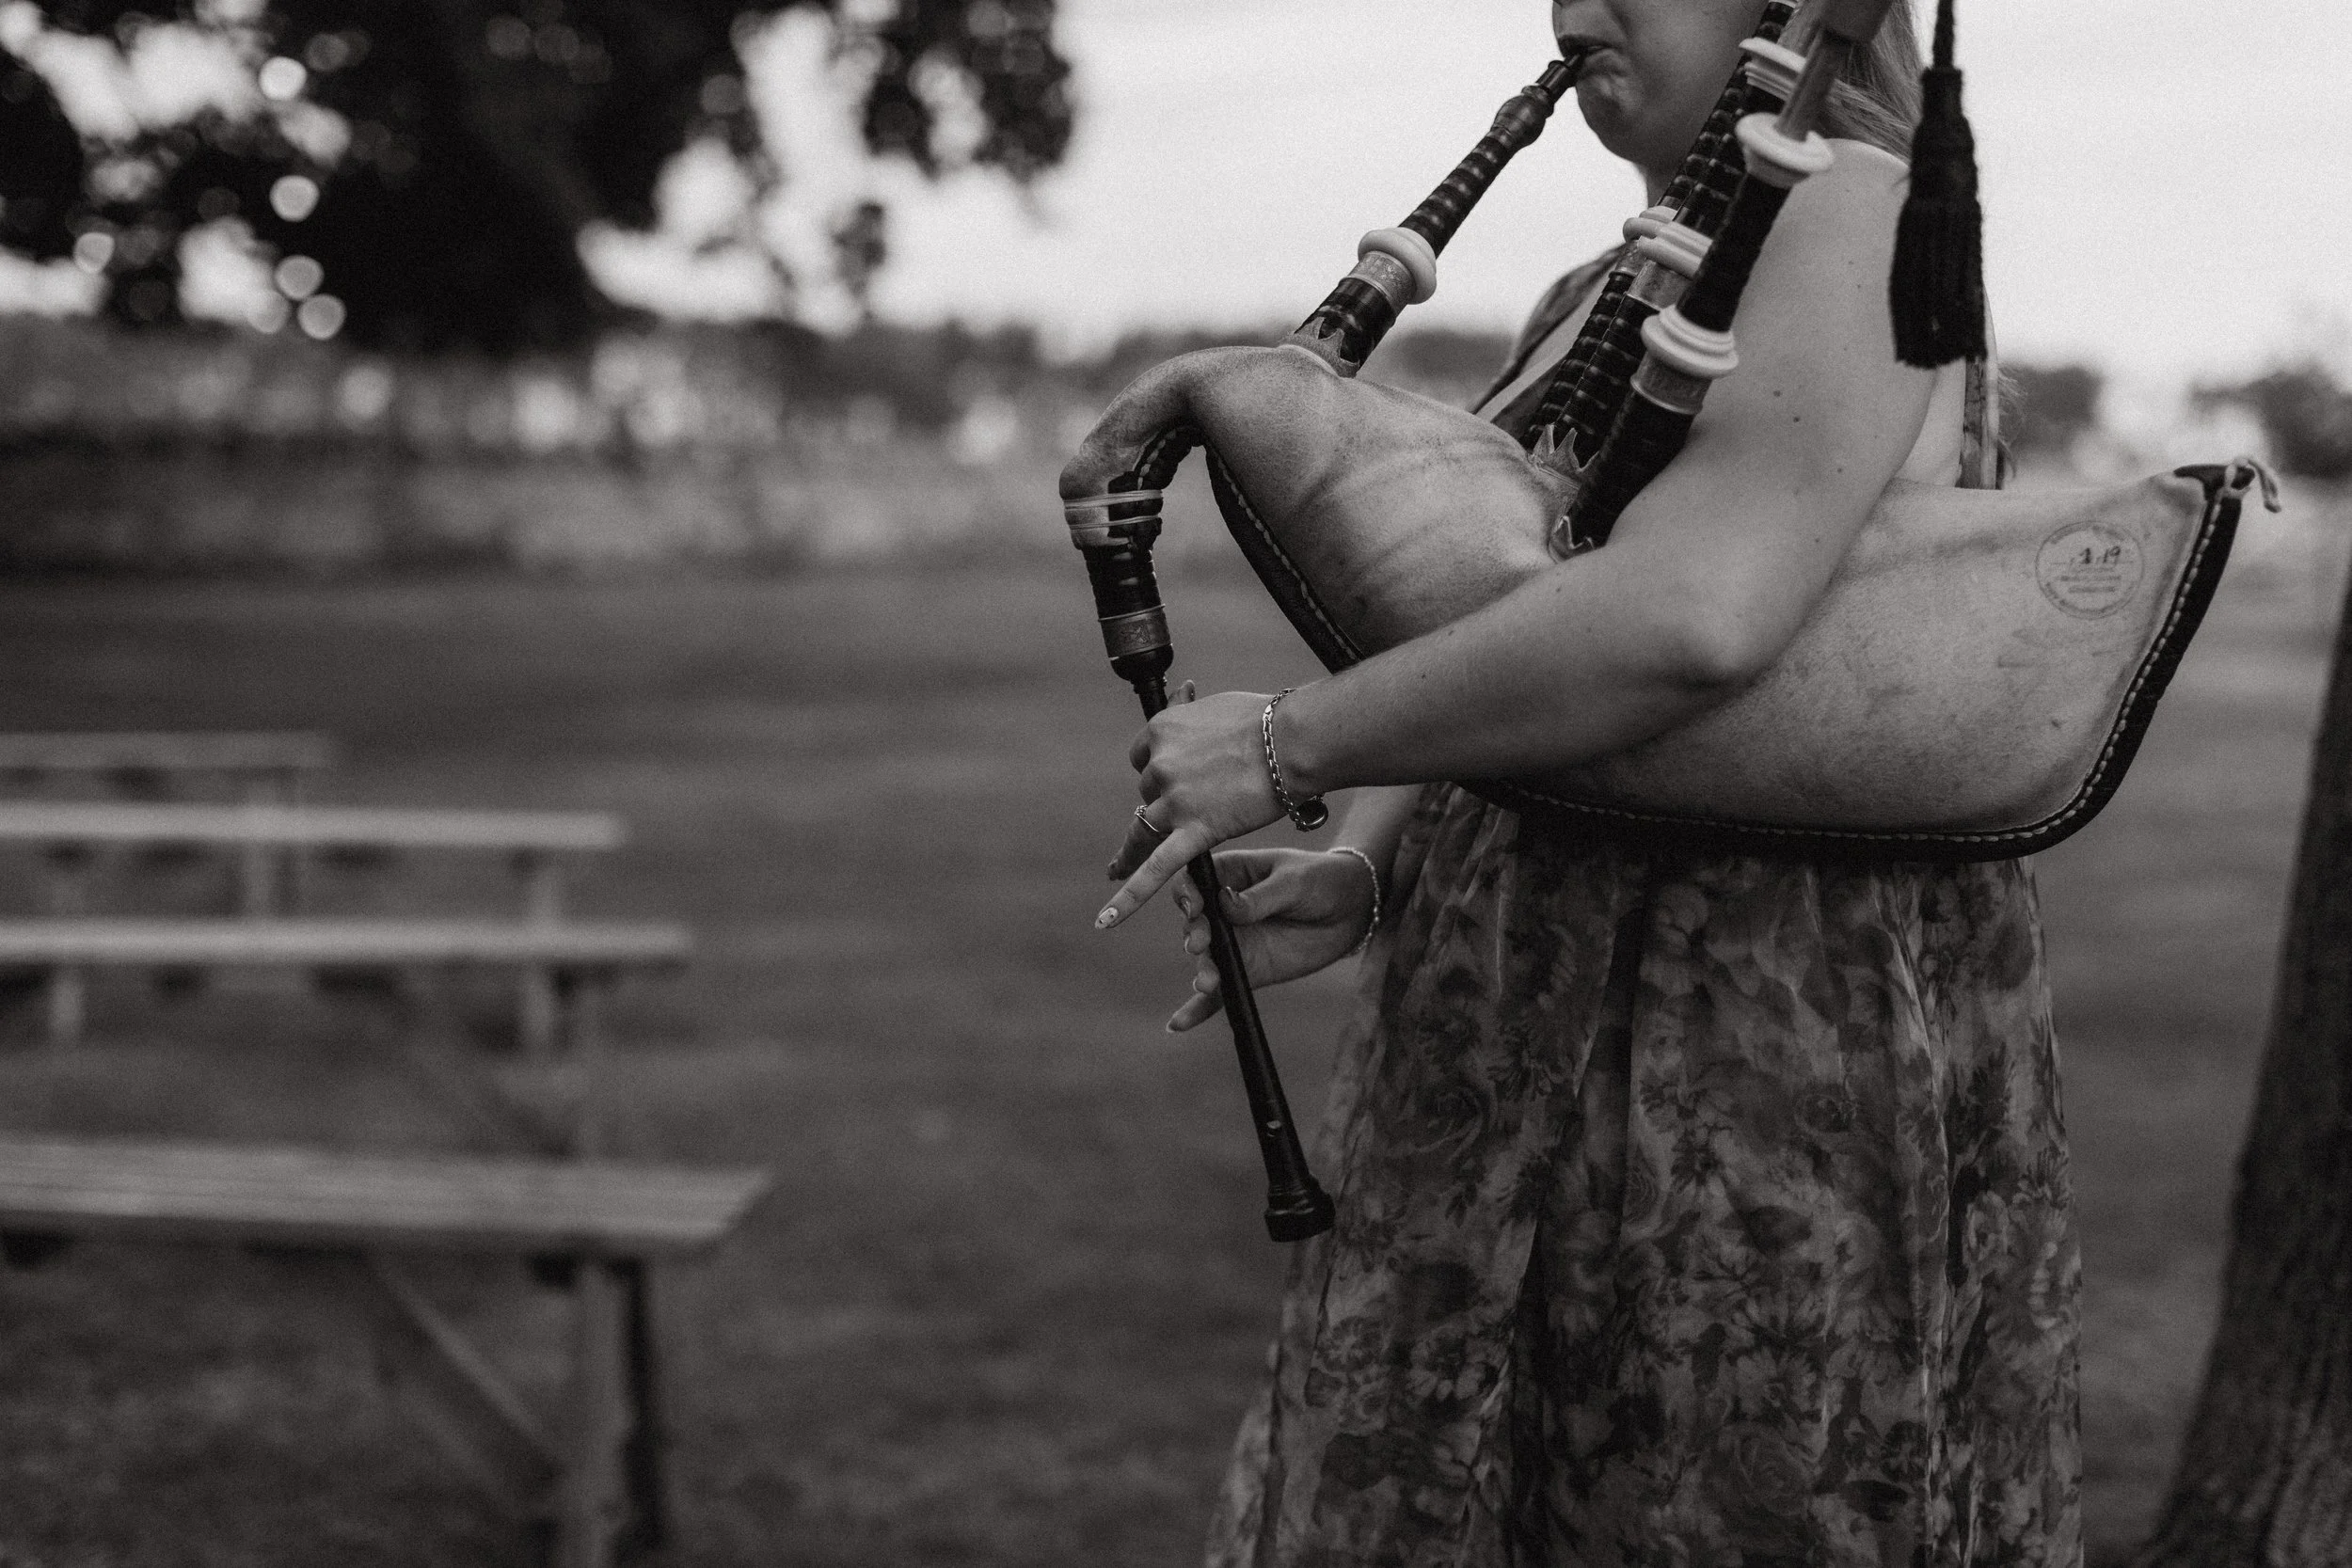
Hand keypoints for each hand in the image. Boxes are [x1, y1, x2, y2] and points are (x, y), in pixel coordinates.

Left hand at [1097, 685, 1287, 928]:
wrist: (1293, 741)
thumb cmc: (1265, 720)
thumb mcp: (1215, 708)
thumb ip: (1191, 714)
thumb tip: (1183, 697)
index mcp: (1159, 730)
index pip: (1144, 758)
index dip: (1165, 767)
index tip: (1186, 770)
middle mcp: (1158, 766)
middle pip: (1149, 794)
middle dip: (1173, 798)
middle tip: (1211, 794)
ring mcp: (1173, 801)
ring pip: (1149, 827)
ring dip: (1155, 835)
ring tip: (1140, 854)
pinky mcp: (1193, 832)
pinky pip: (1155, 871)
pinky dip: (1128, 899)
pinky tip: (1105, 921)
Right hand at [1165, 847, 1378, 1031]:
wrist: (1353, 908)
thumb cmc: (1322, 880)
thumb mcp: (1295, 881)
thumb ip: (1261, 897)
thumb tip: (1226, 905)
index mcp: (1229, 874)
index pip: (1193, 882)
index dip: (1186, 895)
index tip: (1195, 907)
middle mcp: (1221, 909)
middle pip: (1194, 923)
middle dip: (1194, 935)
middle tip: (1200, 944)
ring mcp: (1233, 942)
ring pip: (1206, 959)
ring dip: (1203, 971)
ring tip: (1208, 982)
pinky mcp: (1247, 970)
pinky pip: (1219, 992)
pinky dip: (1199, 1008)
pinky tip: (1179, 1024)